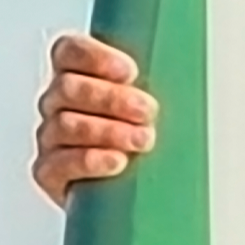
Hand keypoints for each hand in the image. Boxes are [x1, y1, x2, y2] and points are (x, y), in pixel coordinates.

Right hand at [34, 32, 157, 205]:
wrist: (132, 192)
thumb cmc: (146, 135)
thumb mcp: (153, 105)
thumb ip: (159, 82)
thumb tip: (194, 72)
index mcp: (77, 75)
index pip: (69, 51)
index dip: (95, 57)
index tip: (130, 72)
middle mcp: (58, 103)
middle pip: (69, 87)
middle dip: (111, 98)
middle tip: (148, 111)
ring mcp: (51, 138)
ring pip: (66, 124)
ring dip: (108, 131)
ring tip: (143, 140)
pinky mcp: (50, 173)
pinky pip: (58, 164)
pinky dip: (89, 161)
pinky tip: (117, 161)